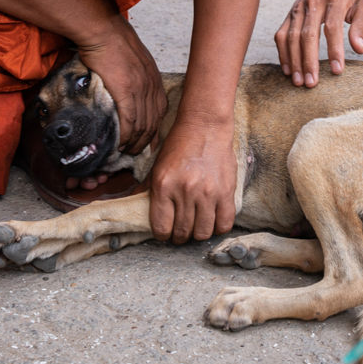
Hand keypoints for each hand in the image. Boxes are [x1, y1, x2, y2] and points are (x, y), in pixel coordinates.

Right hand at [74, 16, 165, 154]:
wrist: (104, 30)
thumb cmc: (114, 42)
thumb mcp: (136, 60)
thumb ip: (138, 77)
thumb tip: (130, 90)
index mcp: (155, 80)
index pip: (160, 113)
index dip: (155, 131)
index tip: (149, 143)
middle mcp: (152, 86)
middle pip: (153, 123)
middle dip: (144, 142)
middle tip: (134, 154)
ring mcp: (140, 89)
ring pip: (142, 126)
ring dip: (133, 143)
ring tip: (124, 152)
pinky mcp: (126, 91)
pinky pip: (129, 121)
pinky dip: (124, 135)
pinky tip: (119, 143)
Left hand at [149, 117, 236, 242]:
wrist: (205, 126)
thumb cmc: (179, 145)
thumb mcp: (157, 166)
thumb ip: (147, 190)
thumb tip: (136, 209)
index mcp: (163, 186)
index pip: (161, 228)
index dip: (162, 235)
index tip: (166, 231)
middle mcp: (185, 191)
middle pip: (182, 233)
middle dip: (179, 236)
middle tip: (181, 230)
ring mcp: (207, 193)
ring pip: (203, 232)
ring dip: (198, 233)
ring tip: (197, 225)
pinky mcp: (226, 191)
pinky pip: (224, 223)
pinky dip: (219, 228)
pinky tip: (213, 220)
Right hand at [275, 0, 362, 85]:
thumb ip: (362, 27)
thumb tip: (359, 49)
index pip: (333, 27)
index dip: (334, 50)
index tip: (337, 71)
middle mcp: (313, 2)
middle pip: (308, 34)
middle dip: (309, 61)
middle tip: (312, 83)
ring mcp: (298, 8)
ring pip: (292, 36)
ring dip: (294, 61)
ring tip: (299, 81)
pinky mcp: (289, 13)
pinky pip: (281, 34)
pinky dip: (282, 53)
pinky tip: (288, 70)